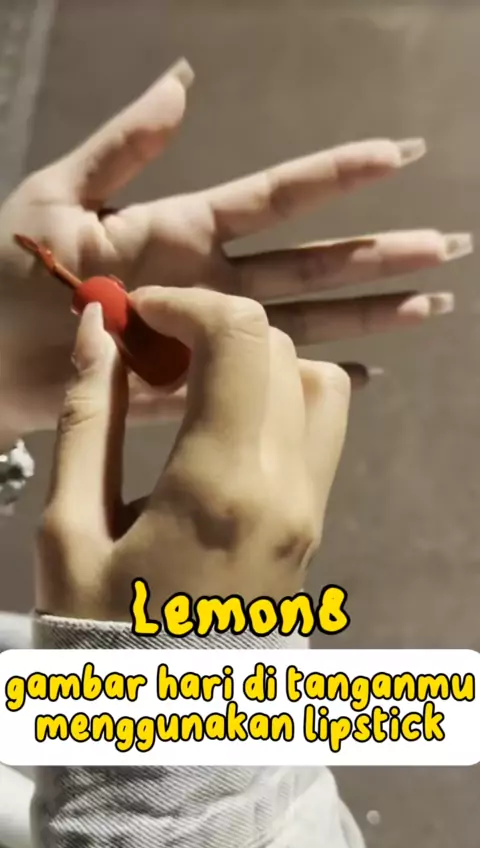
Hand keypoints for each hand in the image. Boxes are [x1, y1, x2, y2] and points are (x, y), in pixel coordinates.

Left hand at [0, 58, 469, 443]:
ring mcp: (206, 337)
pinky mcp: (192, 387)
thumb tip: (183, 82)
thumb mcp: (58, 193)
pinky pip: (263, 382)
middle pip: (312, 265)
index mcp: (183, 229)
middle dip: (381, 255)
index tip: (399, 153)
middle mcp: (210, 282)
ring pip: (302, 322)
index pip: (276, 197)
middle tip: (447, 246)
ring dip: (368, 315)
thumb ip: (124, 146)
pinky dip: (312, 380)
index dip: (337, 173)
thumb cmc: (5, 266)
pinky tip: (360, 376)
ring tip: (428, 304)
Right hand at [36, 291, 349, 620]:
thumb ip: (88, 417)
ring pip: (318, 381)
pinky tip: (222, 424)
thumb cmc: (102, 634)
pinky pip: (321, 427)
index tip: (140, 316)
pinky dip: (280, 398)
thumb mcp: (70, 527)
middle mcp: (285, 486)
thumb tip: (96, 327)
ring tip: (196, 384)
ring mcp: (311, 506)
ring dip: (259, 361)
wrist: (169, 727)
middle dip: (214, 325)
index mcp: (220, 485)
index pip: (240, 338)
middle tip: (156, 349)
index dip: (186, 304)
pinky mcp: (315, 519)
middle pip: (279, 347)